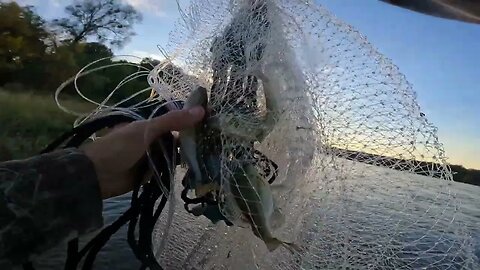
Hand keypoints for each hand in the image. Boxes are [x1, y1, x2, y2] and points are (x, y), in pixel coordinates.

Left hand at [82, 106, 204, 198]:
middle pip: (179, 137)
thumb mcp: (146, 131)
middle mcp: (154, 138)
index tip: (214, 119)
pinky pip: (171, 169)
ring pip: (177, 153)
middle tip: (219, 140)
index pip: (176, 118)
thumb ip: (172, 121)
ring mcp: (154, 156)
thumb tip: (201, 110)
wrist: (97, 176)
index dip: (193, 119)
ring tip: (214, 155)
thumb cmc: (118, 148)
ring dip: (190, 155)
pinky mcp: (154, 173)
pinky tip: (200, 168)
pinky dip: (181, 169)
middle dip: (195, 139)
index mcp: (150, 124)